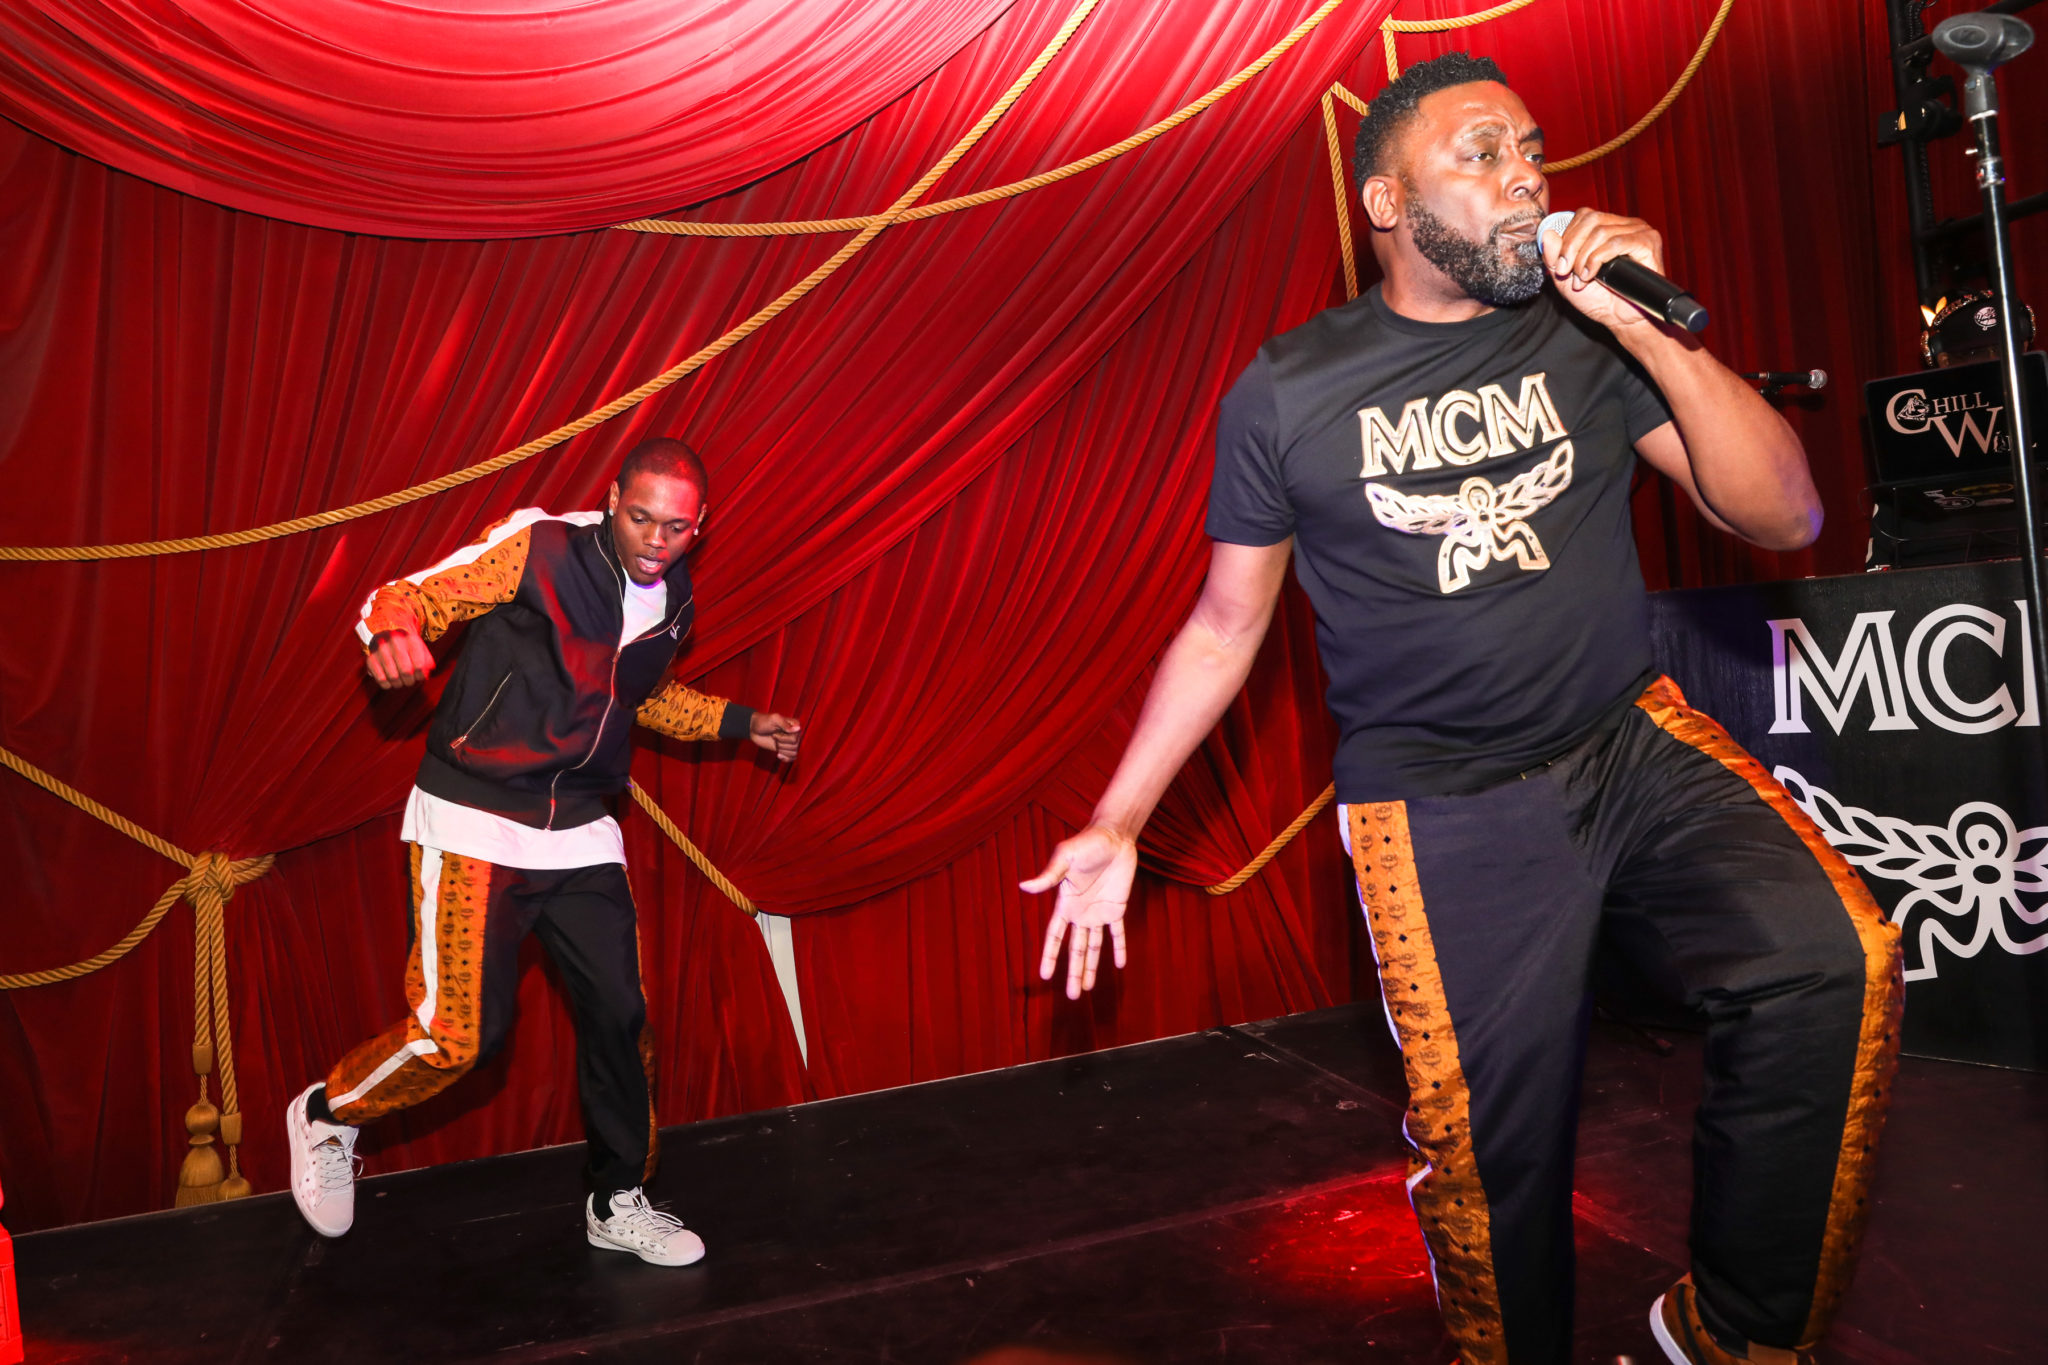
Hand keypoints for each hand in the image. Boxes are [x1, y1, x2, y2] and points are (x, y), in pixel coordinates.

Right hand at [365, 627, 434, 688]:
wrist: (386, 632)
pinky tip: (390, 681)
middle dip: (410, 681)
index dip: (420, 675)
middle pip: (406, 672)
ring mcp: (381, 650)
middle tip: (409, 681)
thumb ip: (427, 662)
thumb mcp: (420, 648)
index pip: (419, 665)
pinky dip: (387, 684)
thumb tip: (425, 675)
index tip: (419, 676)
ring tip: (400, 681)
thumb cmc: (407, 645)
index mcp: (411, 639)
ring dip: (399, 684)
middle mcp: (395, 642)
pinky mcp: (371, 659)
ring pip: (393, 677)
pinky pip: (381, 679)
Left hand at [749, 712, 802, 763]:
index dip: (784, 738)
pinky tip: (778, 754)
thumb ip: (785, 724)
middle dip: (782, 744)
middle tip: (773, 737)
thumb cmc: (763, 721)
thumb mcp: (774, 719)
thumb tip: (798, 729)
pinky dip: (786, 758)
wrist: (754, 729)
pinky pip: (792, 757)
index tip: (775, 733)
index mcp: (795, 725)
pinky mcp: (785, 748)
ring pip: (794, 752)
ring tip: (776, 743)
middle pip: (795, 746)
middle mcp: (795, 733)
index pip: (795, 738)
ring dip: (782, 750)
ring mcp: (790, 741)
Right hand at [1021, 824, 1135, 999]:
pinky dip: (1119, 948)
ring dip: (1093, 968)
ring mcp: (1099, 912)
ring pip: (1094, 947)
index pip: (1055, 936)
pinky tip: (1120, 964)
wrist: (1114, 835)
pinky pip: (1118, 933)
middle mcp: (1080, 912)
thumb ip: (1048, 875)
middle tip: (1073, 996)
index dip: (1050, 956)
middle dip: (1074, 972)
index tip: (1045, 976)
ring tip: (1088, 989)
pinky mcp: (1117, 907)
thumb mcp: (1065, 857)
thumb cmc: (1087, 843)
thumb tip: (1024, 887)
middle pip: (1075, 949)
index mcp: (1065, 904)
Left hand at [1541, 209, 1667, 333]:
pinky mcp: (1648, 242)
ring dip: (1584, 258)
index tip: (1560, 265)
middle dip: (1572, 247)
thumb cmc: (1599, 300)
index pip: (1584, 216)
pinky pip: (1617, 242)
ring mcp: (1639, 231)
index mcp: (1609, 227)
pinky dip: (1598, 259)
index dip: (1567, 237)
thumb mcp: (1565, 278)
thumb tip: (1546, 234)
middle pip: (1591, 220)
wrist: (1621, 320)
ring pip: (1601, 232)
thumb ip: (1553, 257)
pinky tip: (1593, 275)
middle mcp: (1625, 225)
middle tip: (1567, 272)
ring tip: (1582, 279)